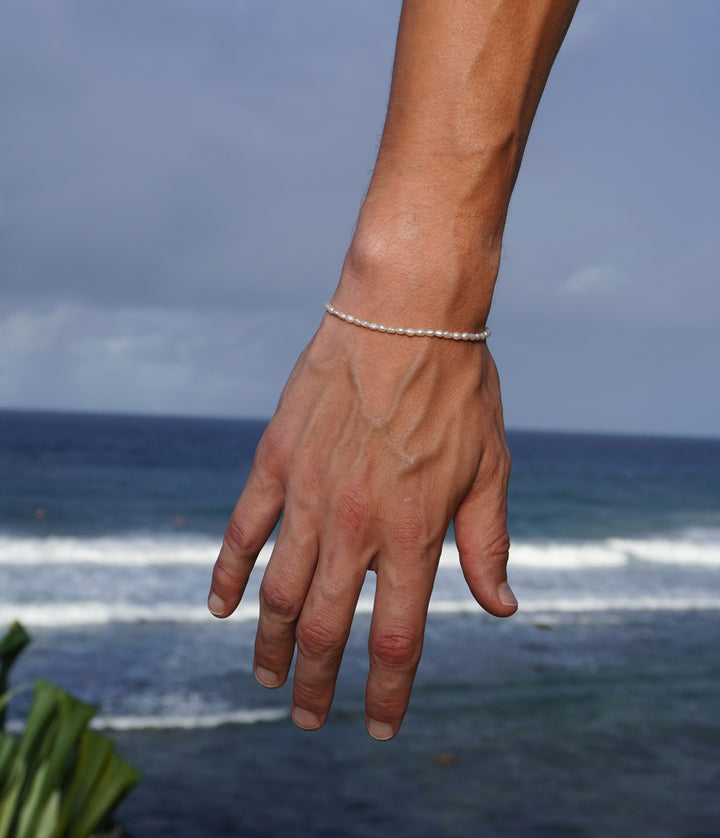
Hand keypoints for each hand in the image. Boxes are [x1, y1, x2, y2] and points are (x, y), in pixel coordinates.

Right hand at [207, 299, 515, 739]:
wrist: (406, 316)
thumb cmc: (457, 392)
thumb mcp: (491, 471)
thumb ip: (489, 546)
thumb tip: (501, 609)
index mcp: (414, 534)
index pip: (395, 642)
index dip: (385, 696)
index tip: (378, 728)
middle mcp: (355, 527)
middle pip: (326, 631)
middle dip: (317, 686)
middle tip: (309, 719)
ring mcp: (308, 496)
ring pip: (278, 593)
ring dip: (269, 646)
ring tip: (267, 680)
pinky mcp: (275, 463)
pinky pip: (242, 531)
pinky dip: (227, 574)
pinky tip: (220, 608)